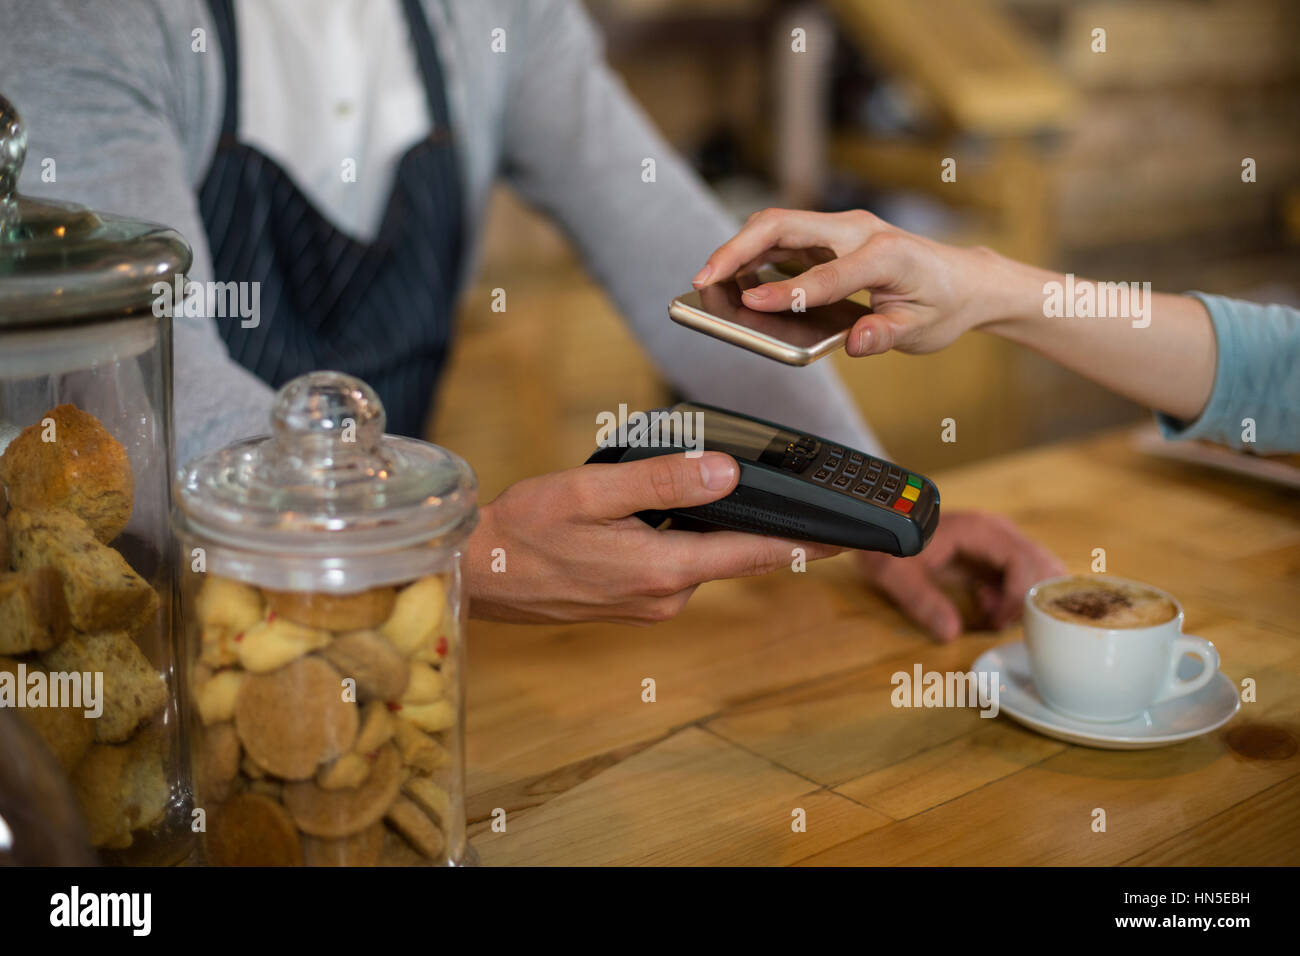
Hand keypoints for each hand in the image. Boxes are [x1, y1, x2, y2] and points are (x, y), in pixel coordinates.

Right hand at [466, 451, 843, 624]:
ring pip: (705, 556)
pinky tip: (668, 512)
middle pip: (735, 553)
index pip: (755, 553)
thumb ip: (662, 481)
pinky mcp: (636, 601)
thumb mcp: (591, 492)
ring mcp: (651, 602)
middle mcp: (666, 595)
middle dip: (766, 527)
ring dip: (718, 528)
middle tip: (803, 498)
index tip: (853, 537)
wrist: (480, 574)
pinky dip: (690, 539)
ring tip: (718, 488)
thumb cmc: (524, 530)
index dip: (809, 543)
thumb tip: (726, 472)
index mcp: (662, 569)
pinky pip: (680, 564)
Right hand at [693, 208, 1007, 356]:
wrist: (963, 280)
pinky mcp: (829, 239)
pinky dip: (752, 255)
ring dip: (738, 249)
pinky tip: (734, 279)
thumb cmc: (942, 303)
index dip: (785, 292)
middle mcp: (859, 230)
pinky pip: (782, 240)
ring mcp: (841, 231)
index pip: (826, 273)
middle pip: (783, 225)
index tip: (748, 305)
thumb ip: (884, 335)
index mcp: (885, 253)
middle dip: (737, 249)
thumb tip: (857, 343)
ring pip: (776, 227)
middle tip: (703, 279)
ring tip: (708, 280)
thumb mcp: (921, 330)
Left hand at [853, 510, 1064, 641]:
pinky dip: (1017, 595)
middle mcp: (998, 531)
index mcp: (979, 530)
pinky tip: (987, 604)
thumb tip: (951, 633)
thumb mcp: (895, 574)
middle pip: (1043, 564)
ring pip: (1040, 570)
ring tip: (992, 611)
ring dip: (1026, 598)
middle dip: (1028, 599)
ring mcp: (1000, 540)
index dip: (1019, 595)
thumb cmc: (889, 544)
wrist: (880, 524)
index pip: (1024, 561)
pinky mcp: (996, 553)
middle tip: (997, 619)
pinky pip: (1025, 575)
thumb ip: (922, 601)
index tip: (997, 620)